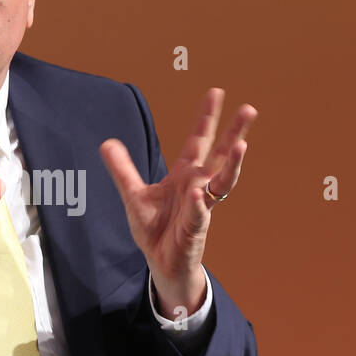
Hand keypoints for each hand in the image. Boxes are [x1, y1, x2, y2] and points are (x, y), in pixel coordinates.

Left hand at [100, 88, 255, 318]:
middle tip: (249, 109)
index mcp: (184, 175)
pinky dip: (199, 205)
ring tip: (241, 147)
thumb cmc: (156, 230)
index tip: (216, 93)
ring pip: (222, 182)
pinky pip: (200, 214)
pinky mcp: (195, 228)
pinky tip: (199, 195)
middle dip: (234, 133)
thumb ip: (122, 169)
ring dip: (232, 164)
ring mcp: (201, 206)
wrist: (161, 263)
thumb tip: (107, 143)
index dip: (206, 118)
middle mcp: (198, 186)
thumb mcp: (134, 195)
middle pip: (220, 154)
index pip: (198, 140)